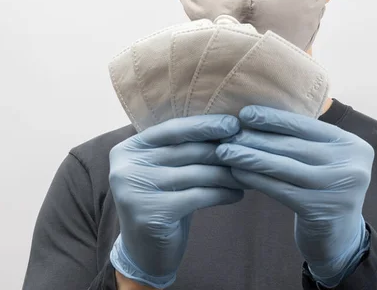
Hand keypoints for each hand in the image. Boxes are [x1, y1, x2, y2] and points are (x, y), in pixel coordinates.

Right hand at [109, 115, 243, 288]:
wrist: (144, 253)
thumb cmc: (163, 203)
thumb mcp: (166, 171)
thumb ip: (184, 149)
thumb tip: (228, 125)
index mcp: (129, 149)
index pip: (173, 129)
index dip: (205, 125)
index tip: (234, 124)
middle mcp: (126, 167)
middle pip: (188, 151)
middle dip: (223, 151)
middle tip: (249, 151)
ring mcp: (136, 191)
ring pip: (198, 173)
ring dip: (228, 174)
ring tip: (248, 174)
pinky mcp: (151, 214)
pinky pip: (200, 196)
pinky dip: (223, 193)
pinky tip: (238, 194)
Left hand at [217, 106, 373, 286]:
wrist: (339, 238)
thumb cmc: (324, 190)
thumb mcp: (326, 161)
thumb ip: (306, 139)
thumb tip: (259, 115)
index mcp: (353, 145)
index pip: (307, 126)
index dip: (274, 119)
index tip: (246, 113)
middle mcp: (352, 165)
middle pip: (294, 146)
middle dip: (257, 138)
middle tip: (228, 133)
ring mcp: (339, 189)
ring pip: (284, 167)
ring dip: (250, 157)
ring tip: (225, 152)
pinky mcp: (321, 210)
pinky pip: (279, 189)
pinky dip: (255, 180)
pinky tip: (236, 173)